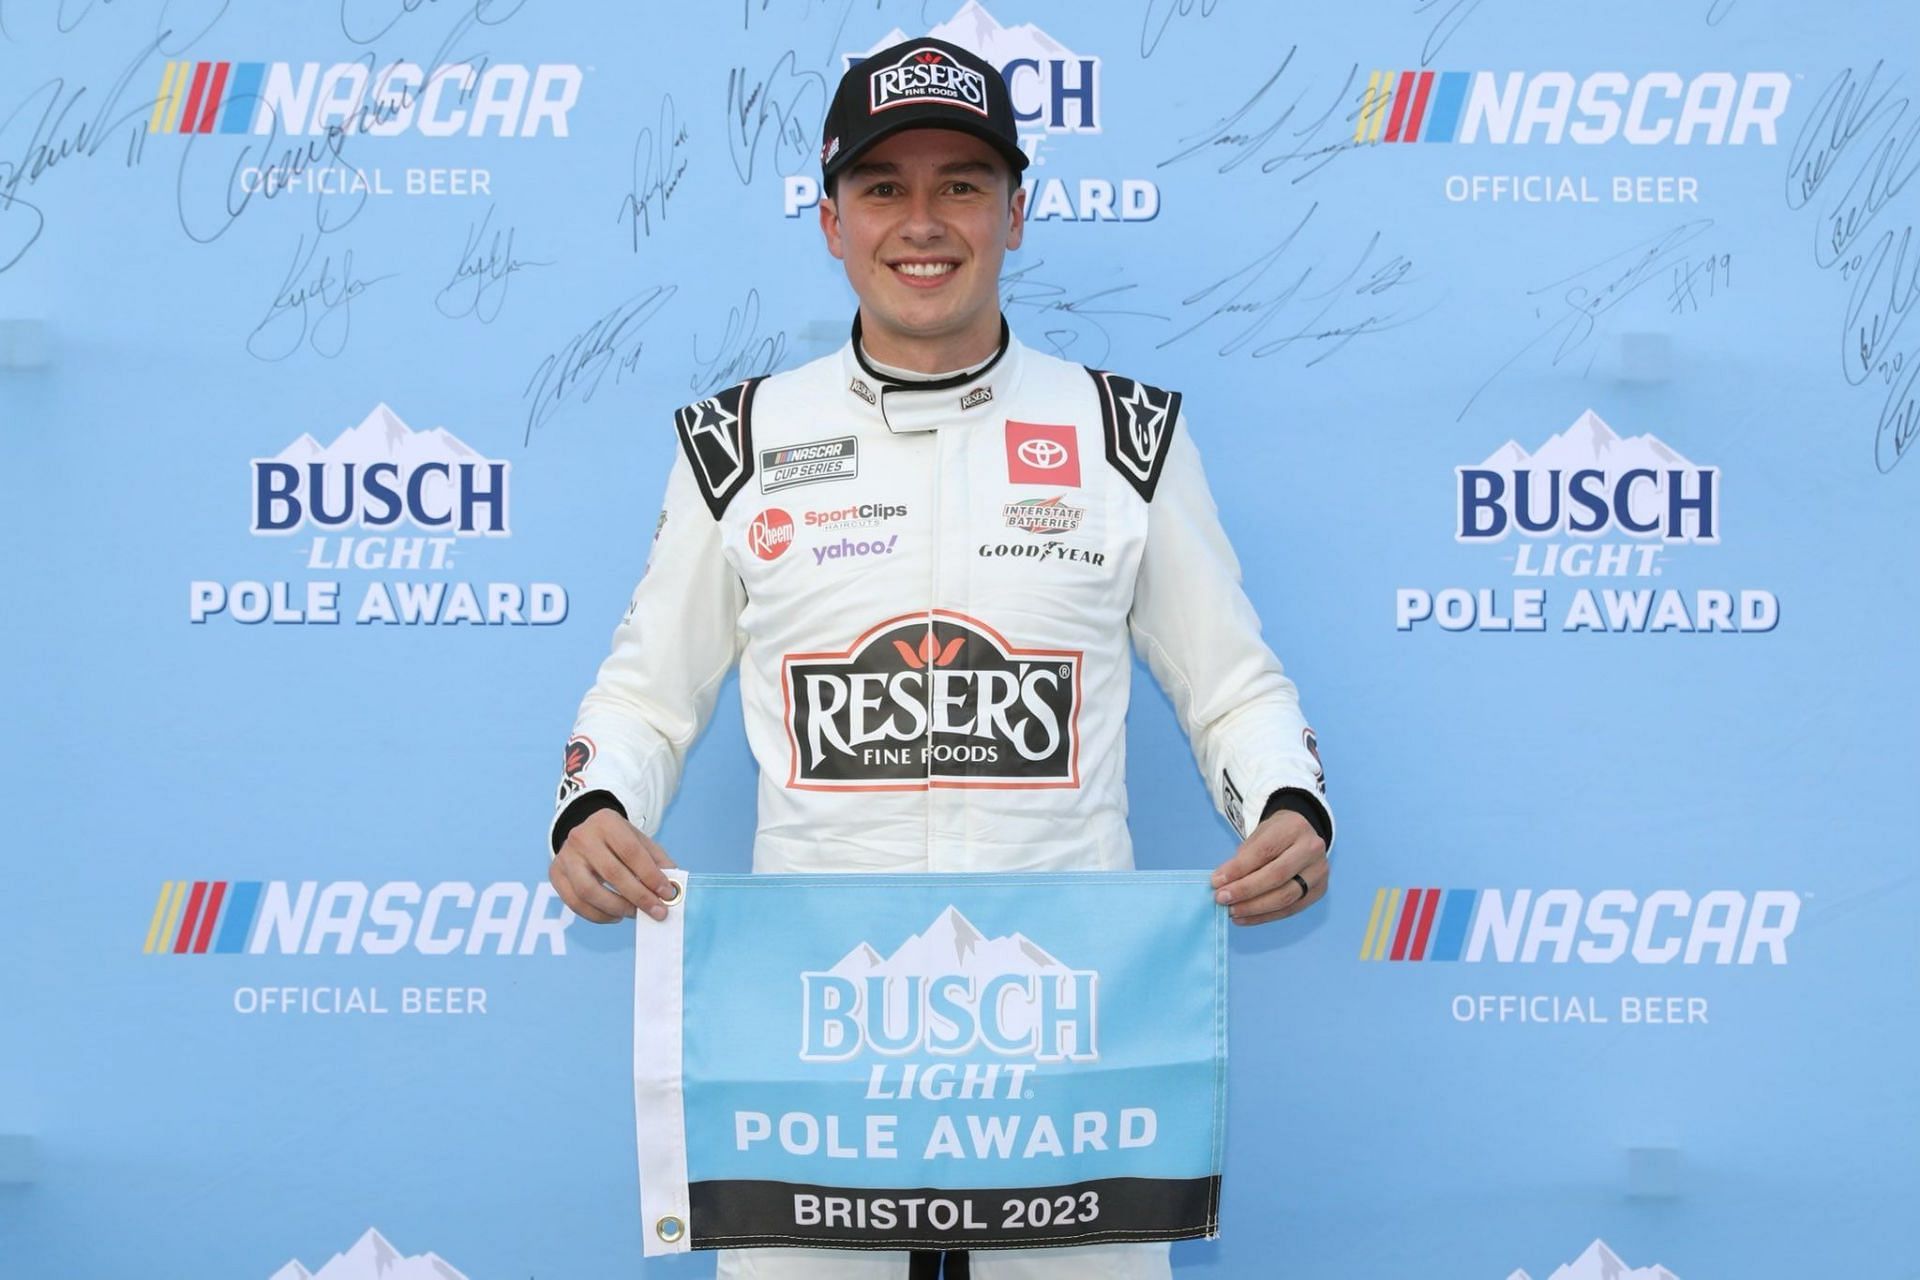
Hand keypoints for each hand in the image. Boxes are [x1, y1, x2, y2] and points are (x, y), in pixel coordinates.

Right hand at [550, 808, 679, 922]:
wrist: (585, 832)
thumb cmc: (617, 840)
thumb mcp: (639, 840)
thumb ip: (657, 861)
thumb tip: (674, 888)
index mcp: (606, 822)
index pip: (631, 851)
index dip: (650, 875)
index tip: (667, 894)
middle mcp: (582, 837)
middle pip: (611, 873)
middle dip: (638, 897)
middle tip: (657, 912)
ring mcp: (565, 856)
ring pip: (588, 891)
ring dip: (616, 908)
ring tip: (634, 914)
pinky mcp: (555, 874)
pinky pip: (574, 902)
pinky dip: (596, 915)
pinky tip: (615, 916)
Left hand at [1210, 811, 1327, 925]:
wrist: (1302, 836)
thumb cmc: (1275, 836)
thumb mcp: (1258, 837)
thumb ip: (1243, 858)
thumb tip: (1222, 884)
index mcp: (1294, 828)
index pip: (1264, 851)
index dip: (1238, 869)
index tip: (1216, 881)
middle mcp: (1312, 849)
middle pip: (1277, 875)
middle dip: (1245, 890)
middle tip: (1221, 899)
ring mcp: (1319, 872)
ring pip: (1285, 897)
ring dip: (1254, 908)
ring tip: (1231, 911)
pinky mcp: (1319, 891)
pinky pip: (1290, 909)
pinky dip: (1265, 916)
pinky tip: (1245, 918)